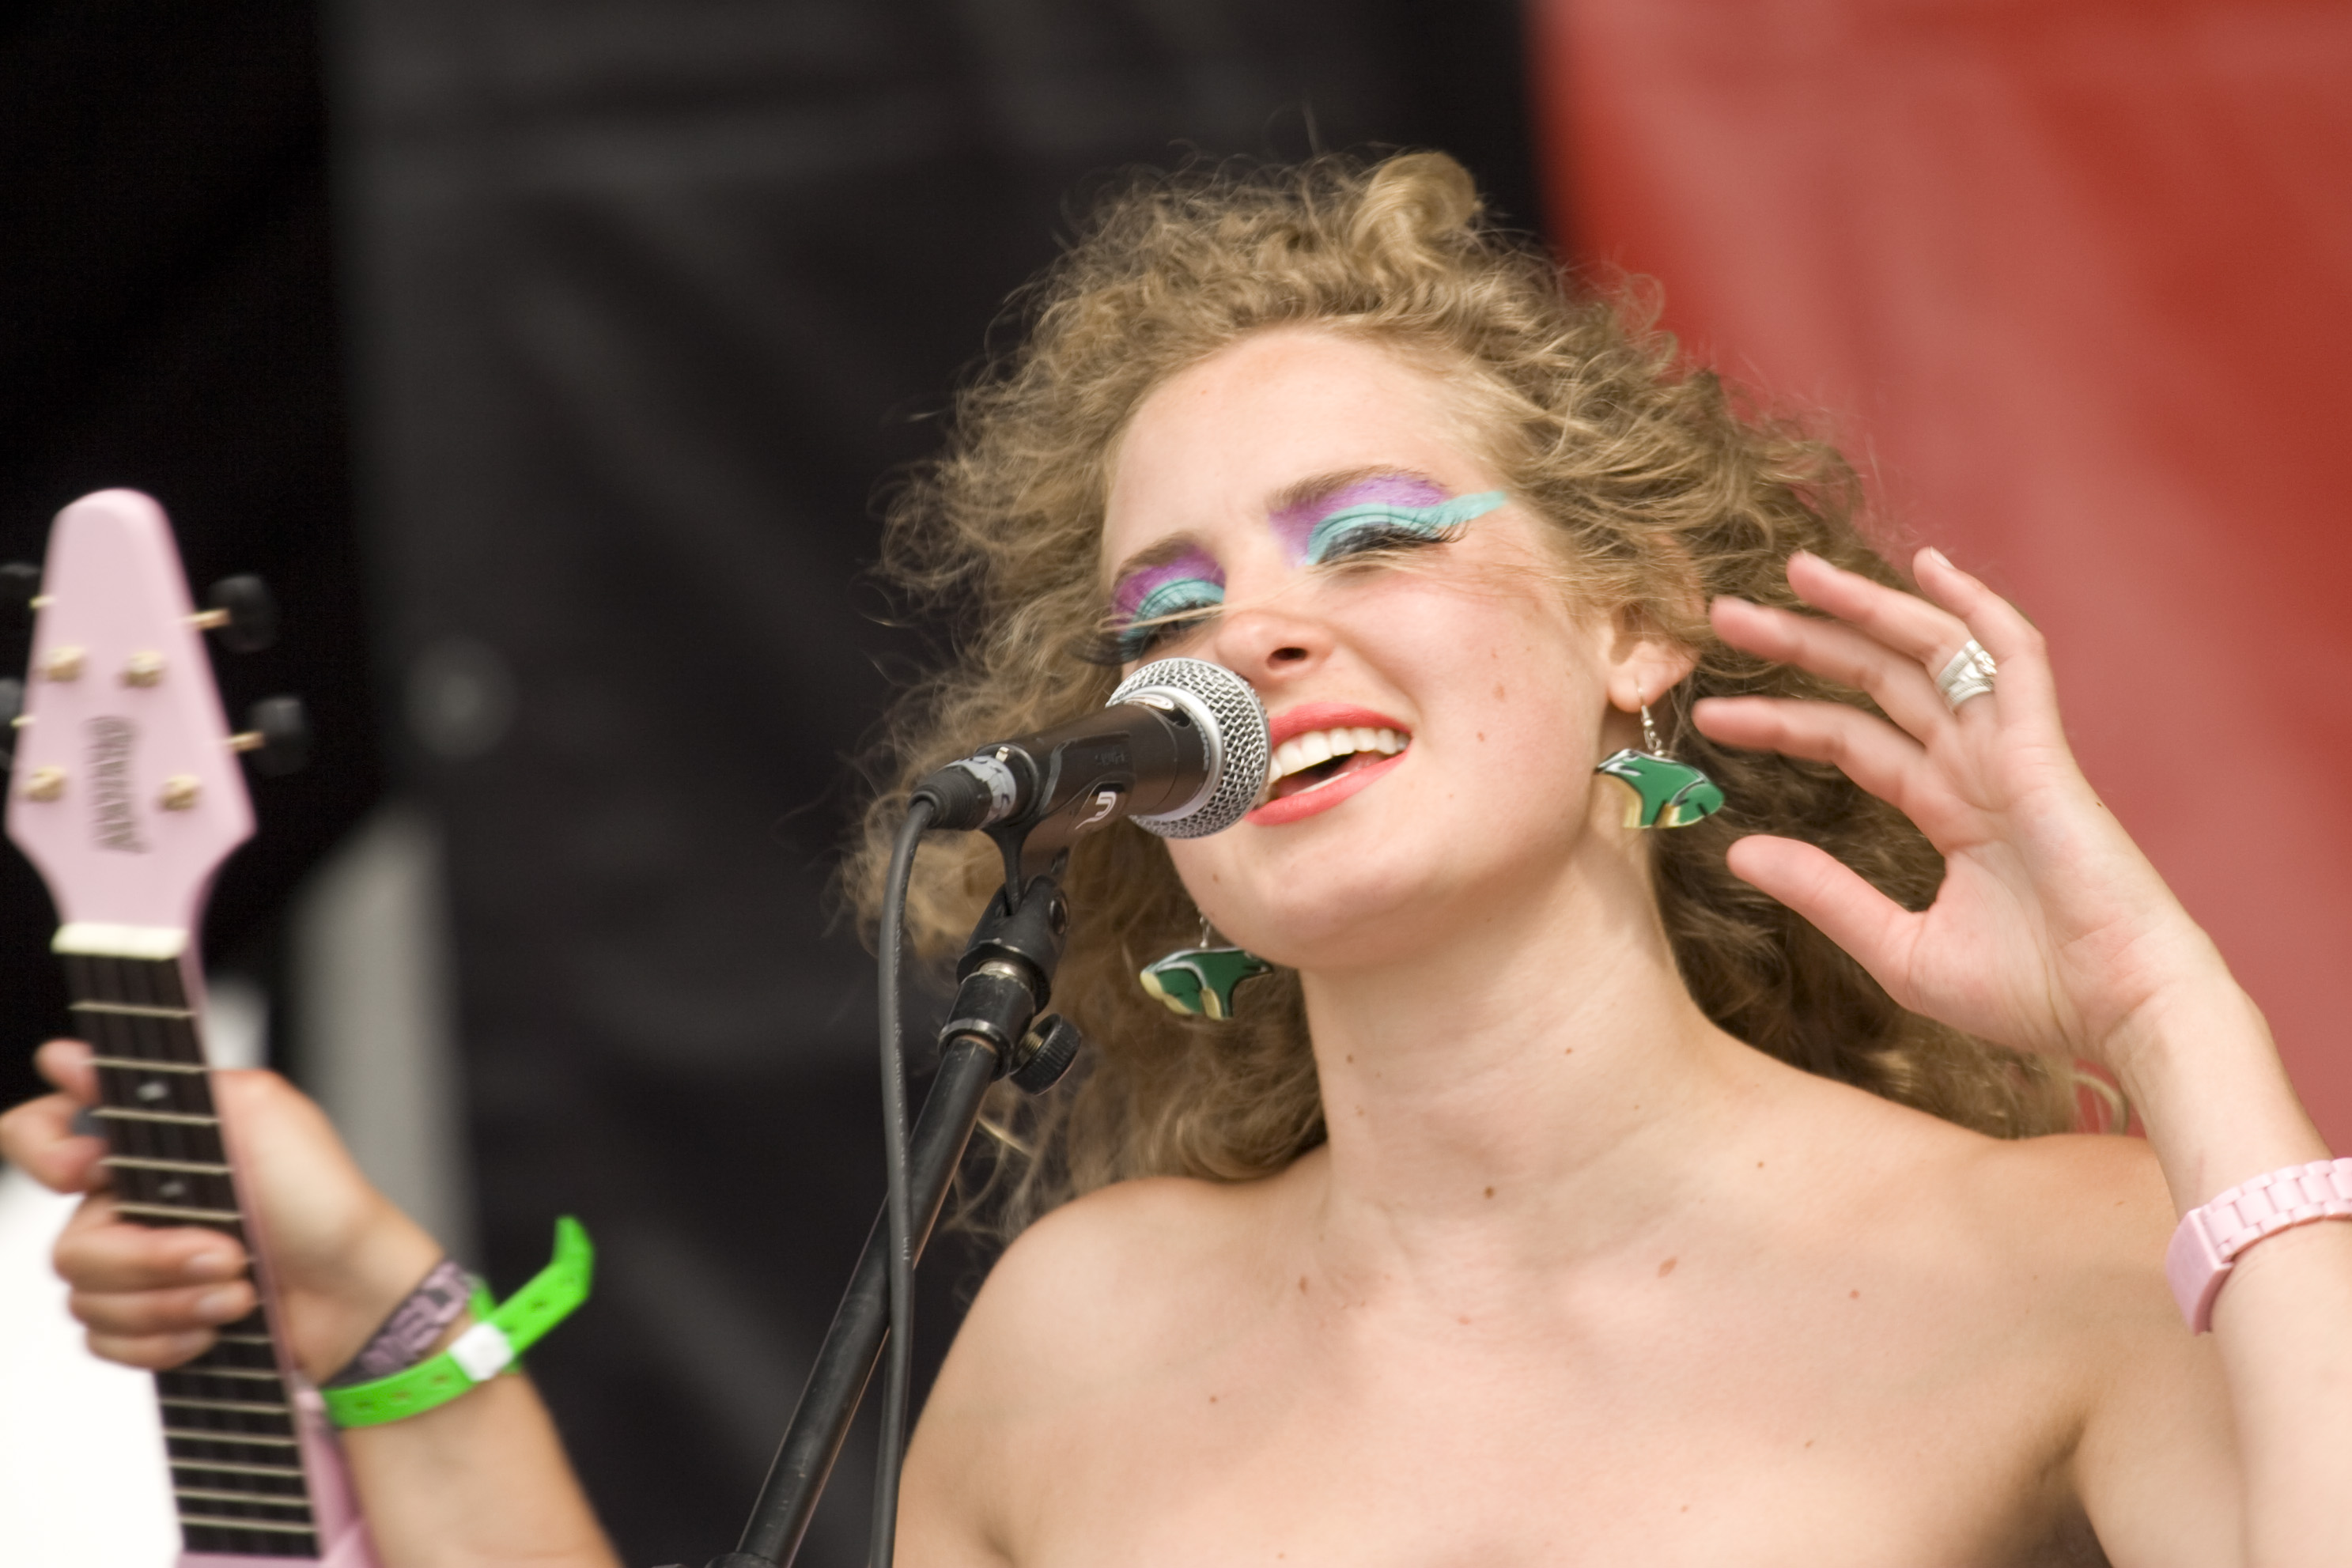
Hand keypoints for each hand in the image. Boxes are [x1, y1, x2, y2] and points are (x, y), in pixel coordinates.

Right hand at [0, 1039, 441, 1380]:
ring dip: (173, 1299)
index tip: (90, 1174)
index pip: (39, 1133)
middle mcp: (130, 1200)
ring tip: (239, 1286)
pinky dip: (166, 1339)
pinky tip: (216, 1323)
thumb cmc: (320, 1199)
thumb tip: (68, 1055)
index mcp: (146, 1141)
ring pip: (87, 1296)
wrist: (353, 1293)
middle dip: (151, 1256)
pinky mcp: (147, 1321)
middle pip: (70, 1240)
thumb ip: (166, 1082)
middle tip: (225, 1249)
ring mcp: (135, 1264)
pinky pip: (105, 1341)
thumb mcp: (258, 1113)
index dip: (46, 1155)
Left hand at [1692, 547, 2227, 1074]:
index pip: (1850, 740)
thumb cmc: (2032, 994)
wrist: (2121, 1014)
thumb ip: (1824, 894)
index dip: (1781, 721)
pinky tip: (1928, 567)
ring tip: (1793, 571)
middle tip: (1725, 615)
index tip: (1710, 716)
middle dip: (1803, 643)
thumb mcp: (1900, 947)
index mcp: (1950, 809)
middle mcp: (1978, 767)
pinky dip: (1975, 608)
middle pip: (1877, 681)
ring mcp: (2014, 753)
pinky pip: (2014, 659)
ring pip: (1932, 653)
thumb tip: (1738, 852)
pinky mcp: (2046, 751)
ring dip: (1865, 607)